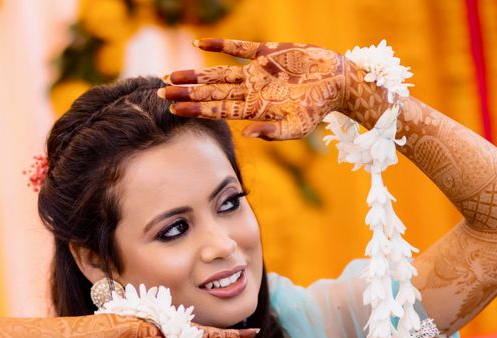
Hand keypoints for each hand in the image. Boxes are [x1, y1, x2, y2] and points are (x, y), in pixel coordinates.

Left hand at [159, 38, 347, 140]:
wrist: (338, 82)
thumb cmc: (319, 109)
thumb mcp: (299, 127)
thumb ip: (274, 133)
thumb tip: (248, 134)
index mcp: (256, 109)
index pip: (219, 110)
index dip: (196, 110)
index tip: (174, 111)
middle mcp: (251, 91)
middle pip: (211, 93)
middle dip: (186, 94)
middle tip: (158, 95)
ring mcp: (257, 72)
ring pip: (219, 74)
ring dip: (195, 75)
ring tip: (169, 77)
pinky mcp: (267, 53)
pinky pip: (239, 49)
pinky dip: (221, 46)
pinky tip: (199, 44)